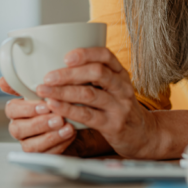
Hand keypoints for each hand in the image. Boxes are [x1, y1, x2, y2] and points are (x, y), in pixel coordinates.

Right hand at [0, 76, 75, 153]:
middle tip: (57, 118)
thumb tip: (2, 82)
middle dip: (39, 124)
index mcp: (18, 110)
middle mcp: (20, 127)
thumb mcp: (45, 88)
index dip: (27, 109)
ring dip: (50, 136)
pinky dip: (59, 144)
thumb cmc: (56, 101)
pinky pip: (45, 154)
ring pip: (30, 146)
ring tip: (66, 127)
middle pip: (18, 129)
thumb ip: (24, 83)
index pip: (12, 110)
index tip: (44, 105)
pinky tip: (70, 134)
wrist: (76, 117)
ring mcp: (29, 142)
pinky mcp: (42, 154)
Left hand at [34, 47, 163, 158]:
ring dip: (63, 92)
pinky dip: (68, 109)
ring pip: (89, 94)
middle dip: (68, 74)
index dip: (85, 53)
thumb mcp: (114, 87)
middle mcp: (122, 87)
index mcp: (120, 73)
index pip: (106, 55)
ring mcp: (119, 106)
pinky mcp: (113, 125)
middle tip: (48, 77)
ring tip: (45, 91)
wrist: (142, 134)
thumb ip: (95, 76)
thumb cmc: (120, 107)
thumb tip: (58, 65)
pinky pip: (88, 115)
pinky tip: (54, 107)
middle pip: (96, 73)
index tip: (66, 56)